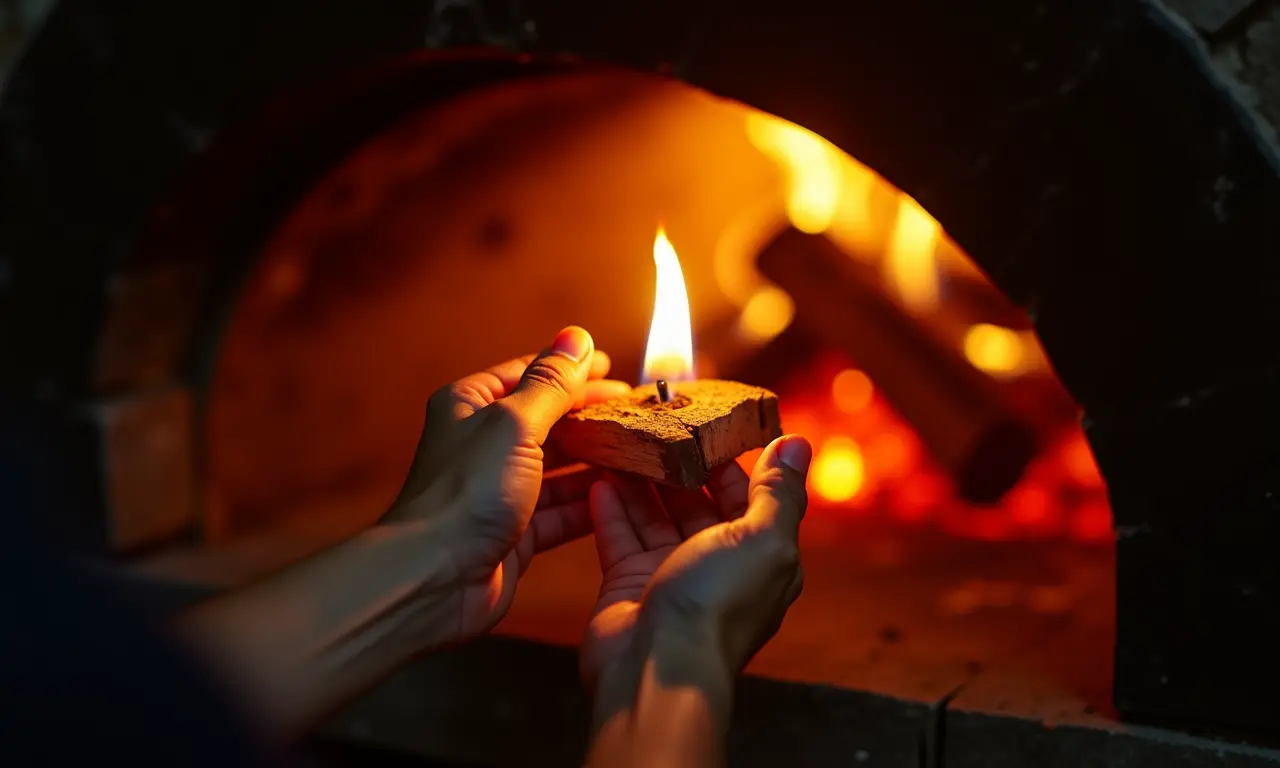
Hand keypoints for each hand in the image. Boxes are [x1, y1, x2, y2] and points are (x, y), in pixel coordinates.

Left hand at [385, 326, 629, 647]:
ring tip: (640, 451)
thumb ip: (551, 383)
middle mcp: (482, 444)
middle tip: (636, 412)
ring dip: (596, 460)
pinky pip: (560, 511)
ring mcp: (499, 491)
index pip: (529, 374)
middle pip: (548, 421)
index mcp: (471, 406)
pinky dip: (590, 503)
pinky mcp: (514, 533)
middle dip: (591, 416)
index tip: (614, 368)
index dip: (571, 369)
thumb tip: (576, 337)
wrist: (435, 577)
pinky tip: (623, 495)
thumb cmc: (467, 492)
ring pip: (558, 468)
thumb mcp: (515, 424)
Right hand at [581, 435, 811, 688]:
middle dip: (679, 465)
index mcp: (760, 556)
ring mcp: (671, 574)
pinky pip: (620, 537)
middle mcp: (717, 565)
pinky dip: (611, 509)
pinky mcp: (630, 585)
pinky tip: (601, 478)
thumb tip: (799, 444)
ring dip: (641, 480)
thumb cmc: (718, 605)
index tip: (706, 421)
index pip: (747, 496)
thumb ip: (780, 491)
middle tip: (656, 422)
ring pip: (655, 515)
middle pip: (697, 502)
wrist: (659, 668)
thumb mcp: (764, 538)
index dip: (728, 460)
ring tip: (625, 440)